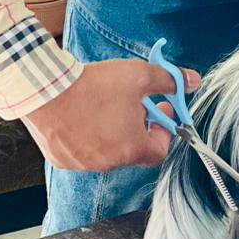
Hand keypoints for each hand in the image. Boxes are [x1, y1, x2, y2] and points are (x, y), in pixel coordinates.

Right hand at [23, 57, 200, 172]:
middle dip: (138, 128)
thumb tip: (192, 80)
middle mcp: (108, 162)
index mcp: (131, 148)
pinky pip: (82, 150)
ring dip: (112, 132)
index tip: (160, 113)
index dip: (164, 132)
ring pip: (106, 150)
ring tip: (105, 105)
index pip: (159, 152)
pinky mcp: (62, 159)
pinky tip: (82, 114)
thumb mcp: (139, 75)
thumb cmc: (93, 86)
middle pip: (132, 150)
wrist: (45, 90)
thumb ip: (169, 80)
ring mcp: (83, 163)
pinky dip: (86, 136)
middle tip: (134, 103)